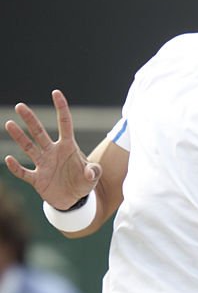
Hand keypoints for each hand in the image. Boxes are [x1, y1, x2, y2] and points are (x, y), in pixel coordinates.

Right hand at [4, 89, 100, 208]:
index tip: (56, 93)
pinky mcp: (37, 179)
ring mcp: (43, 164)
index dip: (61, 109)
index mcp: (68, 147)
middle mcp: (52, 152)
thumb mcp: (92, 177)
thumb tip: (90, 172)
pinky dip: (16, 167)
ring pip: (29, 148)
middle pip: (40, 133)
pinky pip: (24, 172)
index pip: (65, 124)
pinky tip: (9, 159)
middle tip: (20, 106)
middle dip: (30, 120)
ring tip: (9, 124)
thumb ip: (94, 171)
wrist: (72, 199)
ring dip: (20, 137)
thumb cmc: (82, 182)